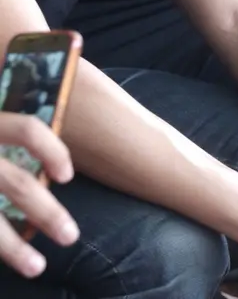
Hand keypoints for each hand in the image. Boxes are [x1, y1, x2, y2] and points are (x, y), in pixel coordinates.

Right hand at [0, 113, 77, 278]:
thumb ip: (5, 140)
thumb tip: (54, 174)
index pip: (26, 130)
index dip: (52, 150)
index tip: (67, 177)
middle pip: (18, 184)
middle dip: (47, 213)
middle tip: (70, 236)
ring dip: (13, 247)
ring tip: (36, 267)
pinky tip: (2, 261)